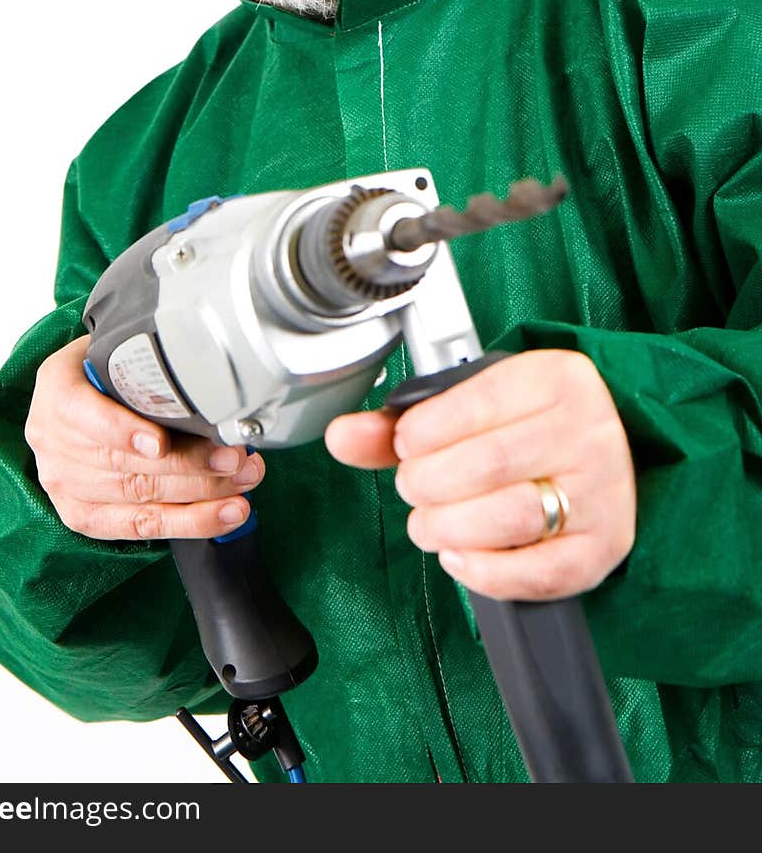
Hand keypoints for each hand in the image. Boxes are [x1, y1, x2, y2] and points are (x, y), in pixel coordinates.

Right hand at [24, 335, 264, 539]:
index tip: (160, 443)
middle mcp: (53, 442)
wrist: (69, 400)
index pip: (83, 414)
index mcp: (57, 391)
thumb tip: (203, 368)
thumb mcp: (107, 348)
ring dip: (200, 494)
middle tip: (234, 457)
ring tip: (242, 482)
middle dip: (188, 463)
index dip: (122, 431)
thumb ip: (140, 360)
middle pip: (124, 463)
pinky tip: (224, 514)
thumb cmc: (98, 371)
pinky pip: (140, 526)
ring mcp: (65, 484)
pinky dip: (189, 522)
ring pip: (139, 496)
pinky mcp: (83, 516)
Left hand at [324, 349, 634, 600]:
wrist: (608, 458)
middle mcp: (588, 430)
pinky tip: (459, 556)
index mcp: (555, 379)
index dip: (424, 432)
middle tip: (414, 489)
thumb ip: (403, 424)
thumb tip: (342, 436)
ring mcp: (603, 492)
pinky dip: (485, 571)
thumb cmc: (528, 428)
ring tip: (429, 524)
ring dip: (449, 528)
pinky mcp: (603, 547)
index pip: (477, 402)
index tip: (405, 445)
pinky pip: (538, 571)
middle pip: (488, 463)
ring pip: (511, 516)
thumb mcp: (473, 407)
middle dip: (429, 483)